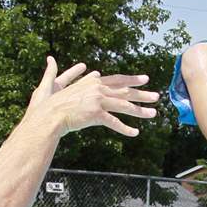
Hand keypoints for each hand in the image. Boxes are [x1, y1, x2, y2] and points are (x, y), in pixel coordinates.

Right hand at [28, 56, 157, 136]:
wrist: (50, 114)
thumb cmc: (57, 104)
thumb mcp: (74, 87)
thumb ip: (85, 80)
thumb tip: (94, 73)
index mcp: (93, 83)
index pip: (117, 79)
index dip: (132, 79)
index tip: (144, 79)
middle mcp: (98, 89)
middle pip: (125, 91)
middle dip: (142, 94)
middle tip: (156, 96)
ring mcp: (97, 101)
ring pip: (124, 106)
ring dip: (140, 111)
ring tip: (153, 114)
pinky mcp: (95, 114)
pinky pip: (114, 122)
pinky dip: (125, 128)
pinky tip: (134, 133)